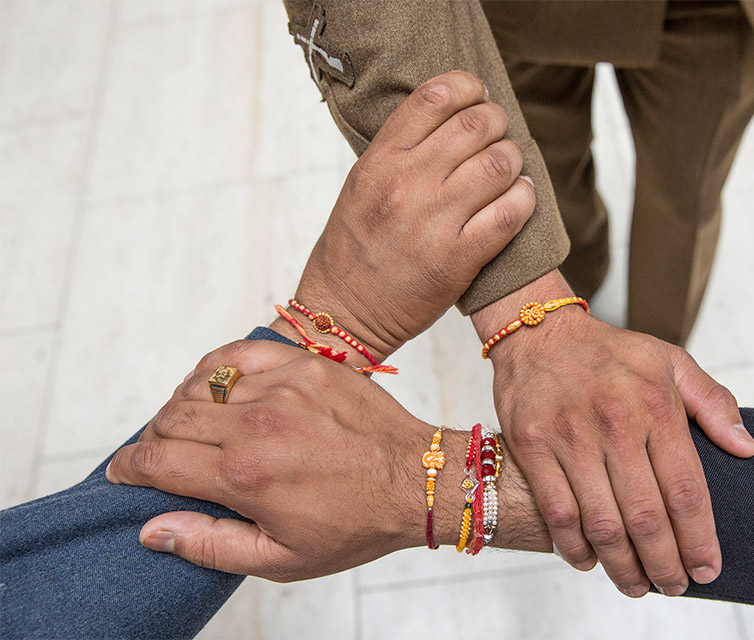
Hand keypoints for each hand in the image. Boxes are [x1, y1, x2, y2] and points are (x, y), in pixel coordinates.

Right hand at [105, 340, 551, 577]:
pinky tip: (219, 390)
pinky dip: (215, 369)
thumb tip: (150, 528)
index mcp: (246, 475)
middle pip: (169, 418)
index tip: (124, 474)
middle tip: (164, 458)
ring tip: (194, 429)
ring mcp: (282, 386)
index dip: (127, 468)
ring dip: (183, 407)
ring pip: (198, 385)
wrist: (417, 479)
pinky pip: (237, 353)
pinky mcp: (304, 364)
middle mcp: (257, 423)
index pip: (156, 460)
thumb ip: (209, 544)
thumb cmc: (355, 523)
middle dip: (154, 441)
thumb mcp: (282, 558)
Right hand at [285, 71, 534, 361]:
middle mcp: (406, 185)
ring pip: (500, 164)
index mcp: (379, 161)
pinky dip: (524, 198)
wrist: (344, 311)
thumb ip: (401, 150)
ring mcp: (433, 222)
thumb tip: (452, 115)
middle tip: (498, 133)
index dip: (468, 87)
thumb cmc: (355, 247)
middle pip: (476, 125)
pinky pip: (510, 213)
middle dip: (497, 122)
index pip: (434, 98)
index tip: (476, 95)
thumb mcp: (362, 184)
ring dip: (513, 159)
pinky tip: (519, 197)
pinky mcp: (458, 259)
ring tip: (508, 168)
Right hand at [473, 270, 753, 597]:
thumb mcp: (669, 361)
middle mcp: (615, 423)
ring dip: (623, 566)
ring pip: (602, 523)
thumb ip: (712, 402)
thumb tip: (745, 448)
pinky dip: (575, 548)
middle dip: (665, 564)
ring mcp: (570, 437)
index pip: (687, 490)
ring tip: (637, 585)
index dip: (700, 539)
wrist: (539, 331)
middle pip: (647, 517)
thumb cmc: (609, 352)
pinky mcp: (533, 446)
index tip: (708, 569)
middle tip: (674, 586)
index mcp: (656, 405)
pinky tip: (590, 562)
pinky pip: (558, 512)